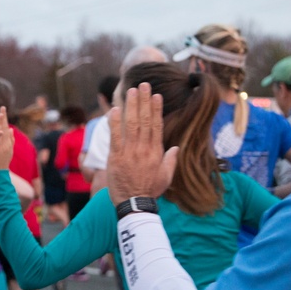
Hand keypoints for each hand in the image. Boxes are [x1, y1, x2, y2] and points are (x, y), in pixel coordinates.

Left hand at [106, 84, 177, 204]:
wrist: (135, 204)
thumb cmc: (150, 192)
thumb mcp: (166, 177)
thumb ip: (171, 161)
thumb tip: (176, 148)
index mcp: (156, 152)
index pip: (157, 126)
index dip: (156, 109)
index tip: (156, 96)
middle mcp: (144, 149)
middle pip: (145, 120)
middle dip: (144, 101)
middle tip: (143, 85)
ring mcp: (130, 152)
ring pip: (132, 124)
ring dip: (132, 106)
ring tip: (131, 91)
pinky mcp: (116, 158)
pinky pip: (115, 137)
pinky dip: (115, 123)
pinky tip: (115, 109)